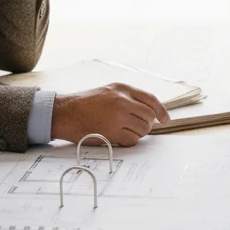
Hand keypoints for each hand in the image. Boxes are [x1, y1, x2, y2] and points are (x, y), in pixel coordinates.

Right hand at [51, 83, 170, 145]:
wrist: (65, 112)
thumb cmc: (85, 104)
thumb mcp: (108, 91)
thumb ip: (127, 97)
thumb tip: (148, 111)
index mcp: (122, 88)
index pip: (151, 99)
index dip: (161, 111)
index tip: (164, 119)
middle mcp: (122, 100)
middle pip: (149, 116)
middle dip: (147, 124)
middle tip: (138, 127)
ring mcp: (118, 116)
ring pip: (143, 129)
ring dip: (138, 133)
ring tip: (124, 131)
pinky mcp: (112, 132)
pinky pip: (132, 140)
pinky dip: (129, 141)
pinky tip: (119, 137)